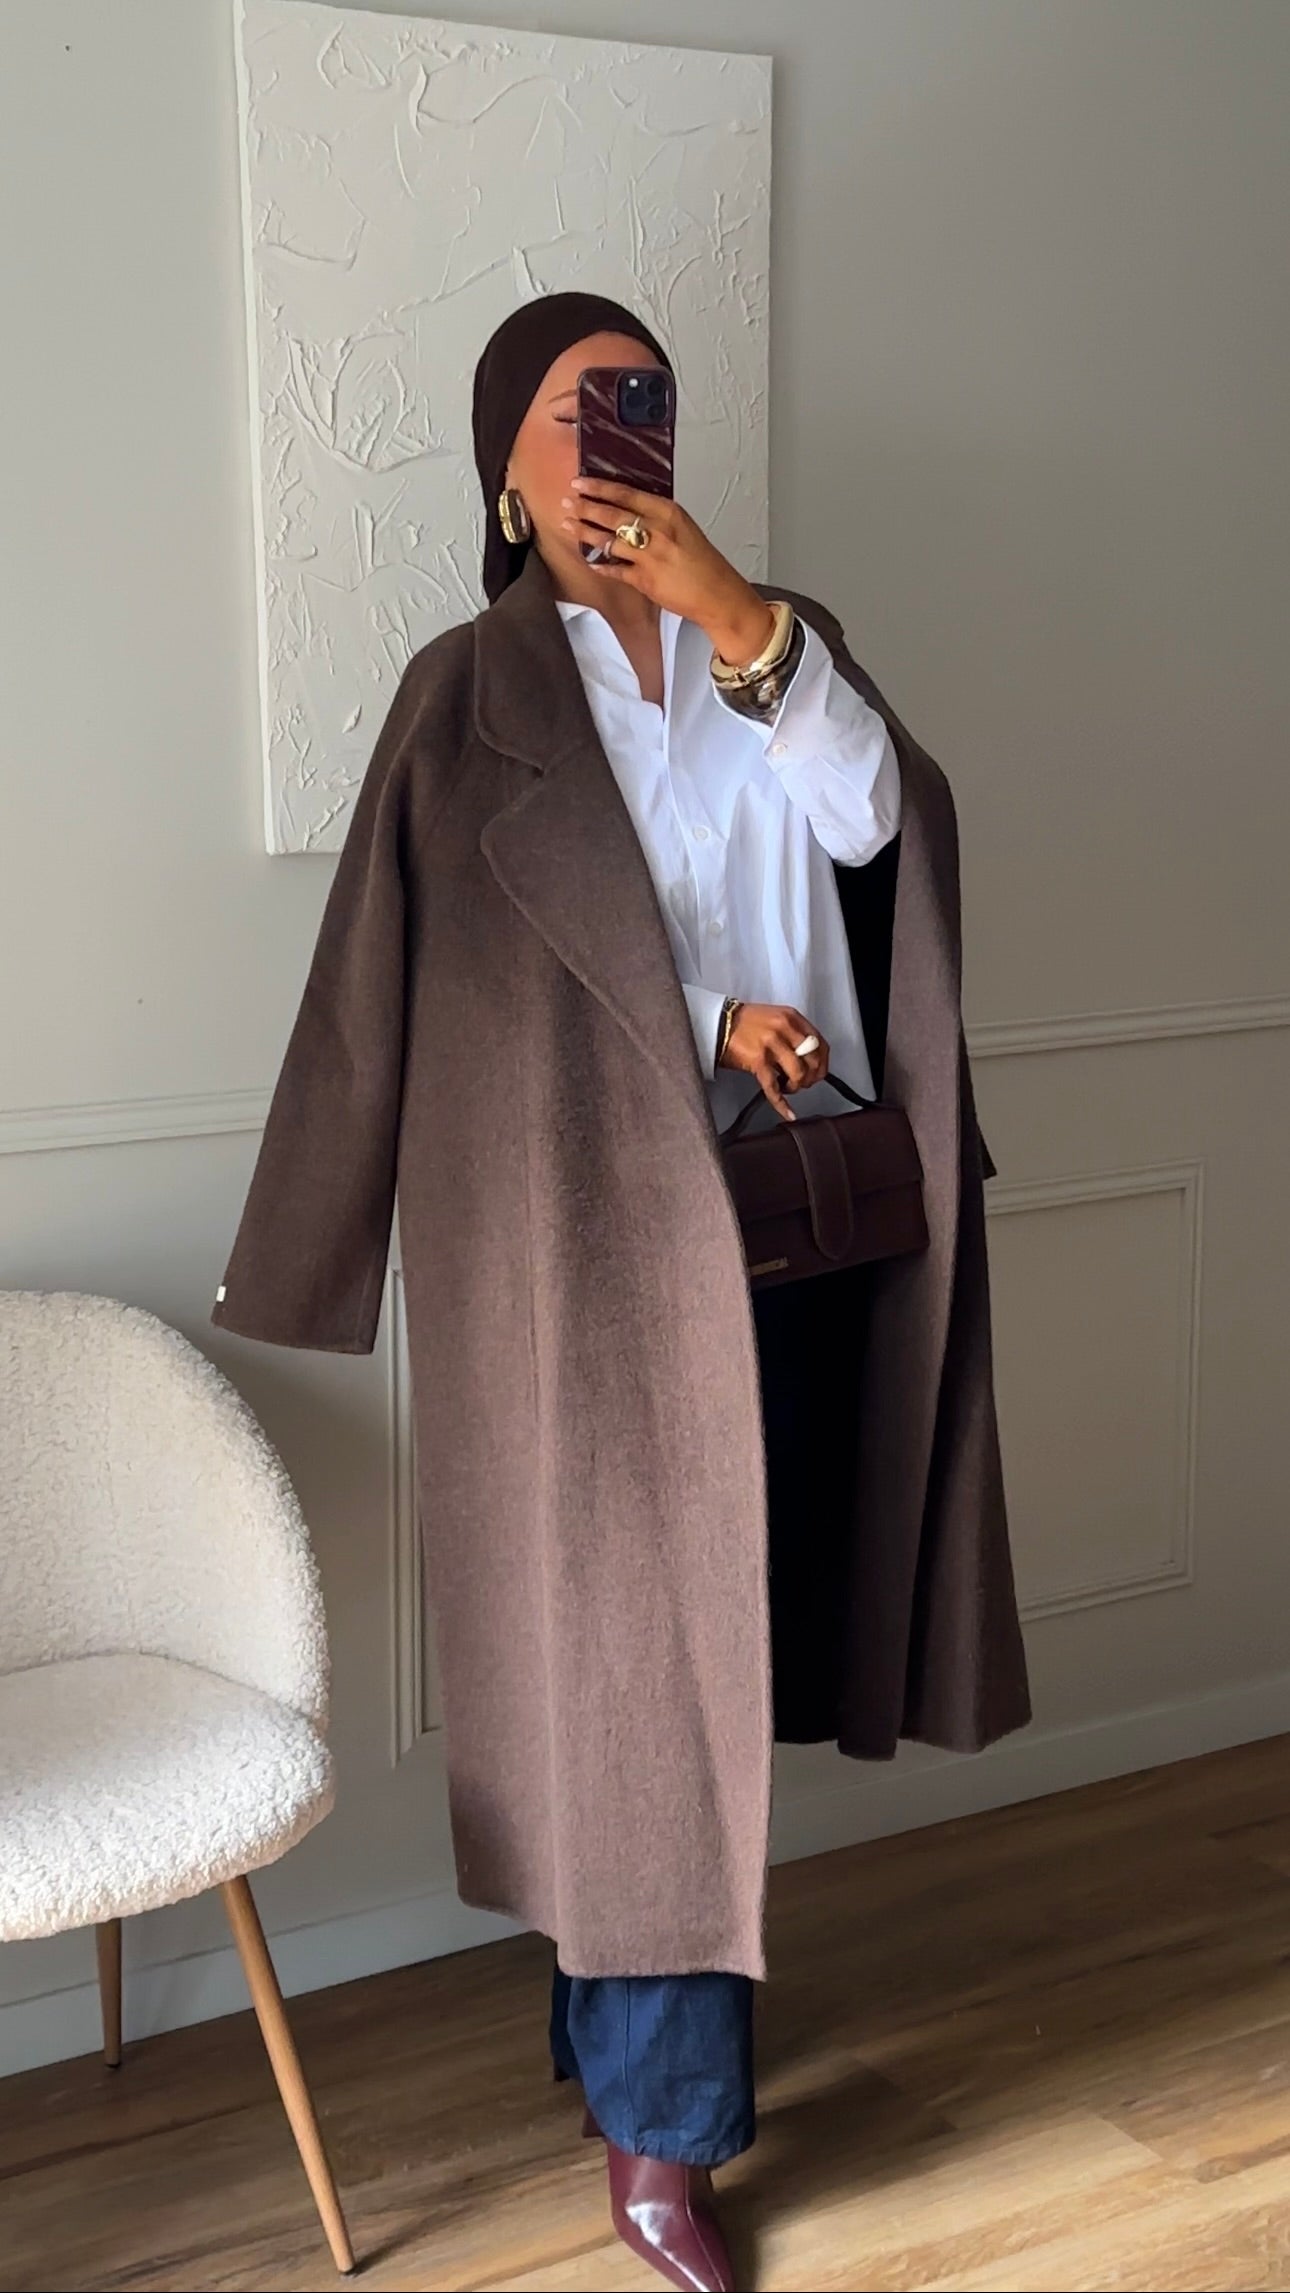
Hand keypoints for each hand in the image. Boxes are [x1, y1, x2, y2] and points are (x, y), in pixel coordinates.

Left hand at [560, 479, 775, 666]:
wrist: (718, 593)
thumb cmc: (703, 562)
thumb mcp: (683, 528)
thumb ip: (656, 517)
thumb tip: (625, 508)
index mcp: (668, 513)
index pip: (626, 494)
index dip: (599, 487)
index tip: (580, 482)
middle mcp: (657, 532)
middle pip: (613, 515)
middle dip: (586, 507)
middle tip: (568, 502)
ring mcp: (649, 557)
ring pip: (609, 541)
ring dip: (585, 532)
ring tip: (568, 524)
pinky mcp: (644, 581)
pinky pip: (614, 570)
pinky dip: (600, 565)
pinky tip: (589, 560)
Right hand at [719, 1004, 829, 1123]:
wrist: (717, 1023)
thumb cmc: (744, 1023)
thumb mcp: (775, 1018)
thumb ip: (793, 1033)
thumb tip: (808, 1057)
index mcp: (791, 1017)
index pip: (820, 1044)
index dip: (822, 1063)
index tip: (819, 1073)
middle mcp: (784, 1028)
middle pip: (813, 1061)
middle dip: (811, 1078)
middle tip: (804, 1083)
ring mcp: (771, 1044)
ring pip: (799, 1074)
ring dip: (796, 1087)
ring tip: (787, 1087)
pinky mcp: (758, 1060)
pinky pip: (774, 1087)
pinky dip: (782, 1104)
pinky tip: (788, 1112)